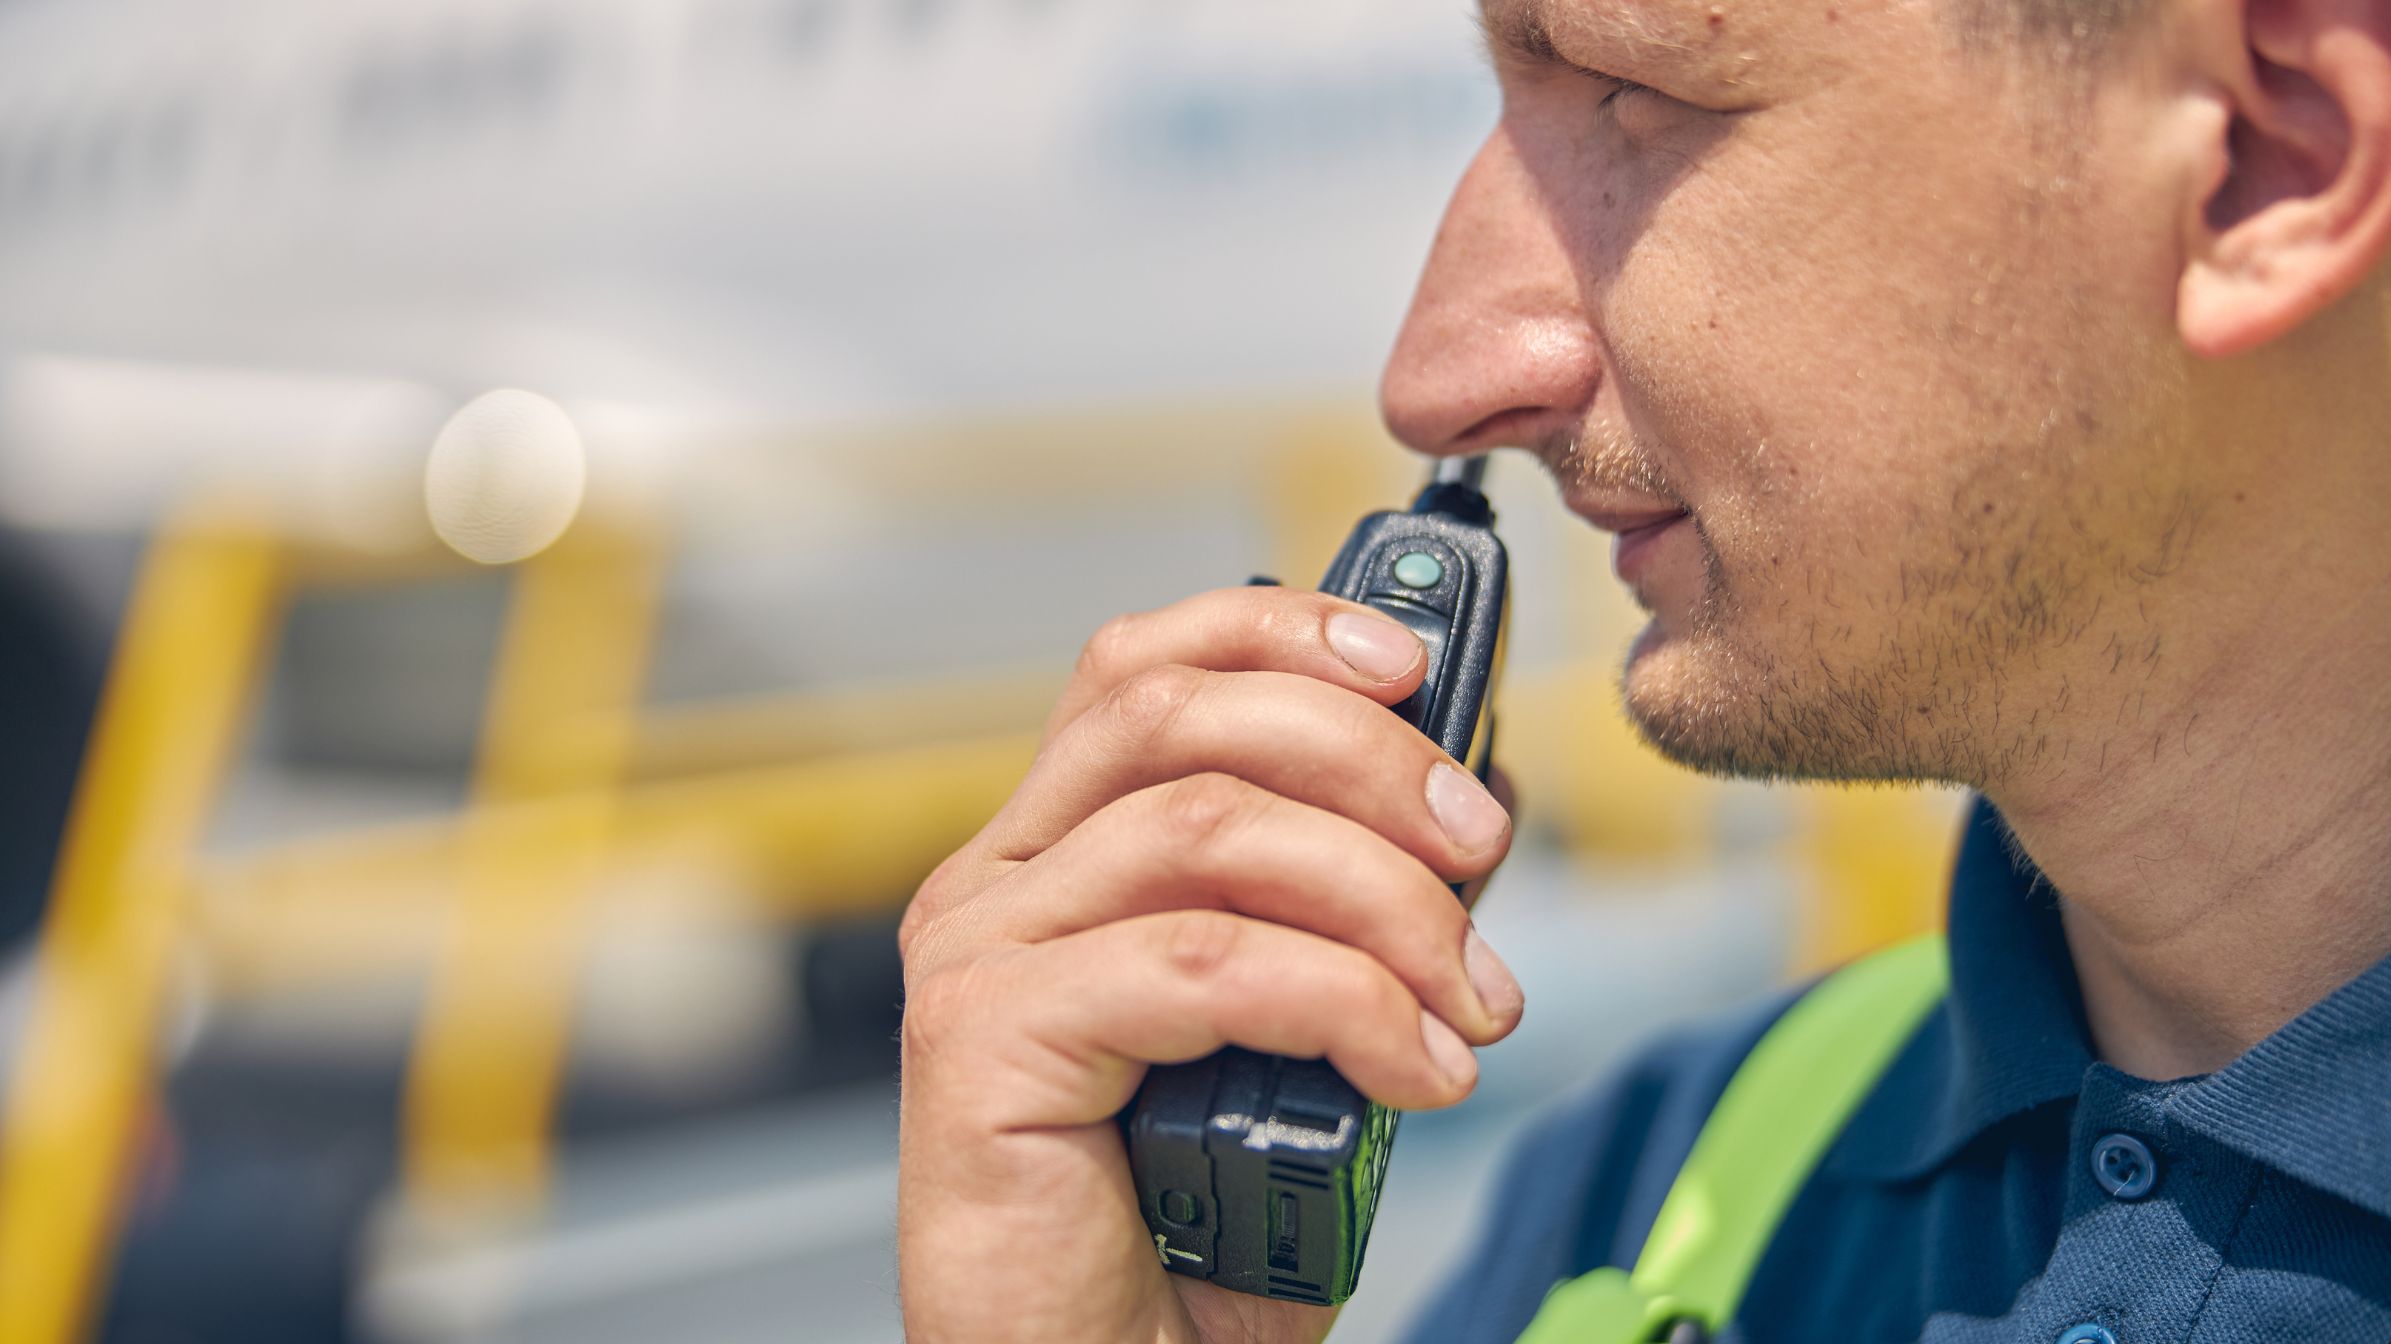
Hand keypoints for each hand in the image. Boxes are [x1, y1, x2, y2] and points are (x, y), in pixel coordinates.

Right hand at [896, 587, 1524, 1343]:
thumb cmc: (1192, 1230)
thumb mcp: (1301, 1031)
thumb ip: (1349, 909)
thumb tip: (1465, 794)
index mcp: (1058, 857)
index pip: (1143, 667)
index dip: (1281, 631)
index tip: (1416, 666)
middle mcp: (999, 884)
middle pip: (1179, 718)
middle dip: (1364, 756)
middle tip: (1479, 844)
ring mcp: (979, 955)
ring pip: (1205, 833)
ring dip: (1381, 899)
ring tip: (1469, 999)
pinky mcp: (982, 1041)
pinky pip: (1198, 963)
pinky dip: (1342, 1000)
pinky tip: (1413, 1070)